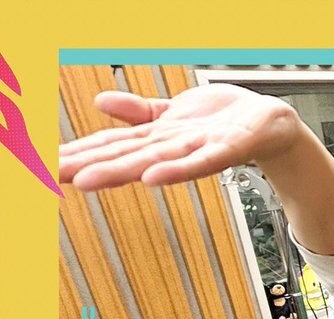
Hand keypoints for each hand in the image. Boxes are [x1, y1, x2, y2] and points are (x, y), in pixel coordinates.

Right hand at [60, 83, 301, 190]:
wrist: (272, 125)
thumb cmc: (224, 120)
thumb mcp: (175, 112)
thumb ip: (139, 112)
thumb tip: (100, 102)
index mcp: (158, 138)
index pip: (111, 144)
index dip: (77, 152)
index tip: (42, 163)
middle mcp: (174, 148)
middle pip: (124, 157)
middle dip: (87, 166)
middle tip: (49, 177)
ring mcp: (199, 150)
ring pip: (154, 161)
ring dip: (121, 172)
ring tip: (87, 181)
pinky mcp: (228, 149)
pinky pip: (201, 162)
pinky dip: (178, 170)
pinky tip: (154, 178)